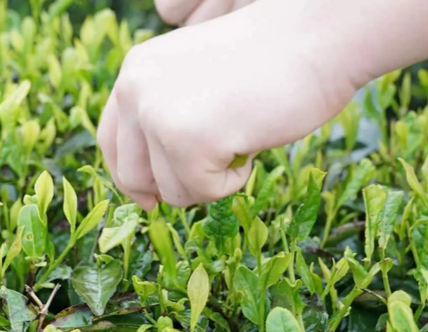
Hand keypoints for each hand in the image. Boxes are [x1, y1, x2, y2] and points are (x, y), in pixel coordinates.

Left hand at [97, 0, 363, 208]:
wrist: (316, 37)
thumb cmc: (270, 62)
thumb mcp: (198, 81)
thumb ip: (168, 115)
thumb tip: (150, 186)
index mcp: (135, 71)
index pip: (111, 143)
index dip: (131, 178)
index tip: (151, 199)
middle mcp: (135, 89)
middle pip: (133, 177)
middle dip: (174, 185)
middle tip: (214, 168)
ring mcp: (157, 114)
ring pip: (170, 191)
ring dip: (210, 180)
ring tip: (240, 137)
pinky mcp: (185, 139)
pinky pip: (203, 191)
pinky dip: (234, 180)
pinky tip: (251, 141)